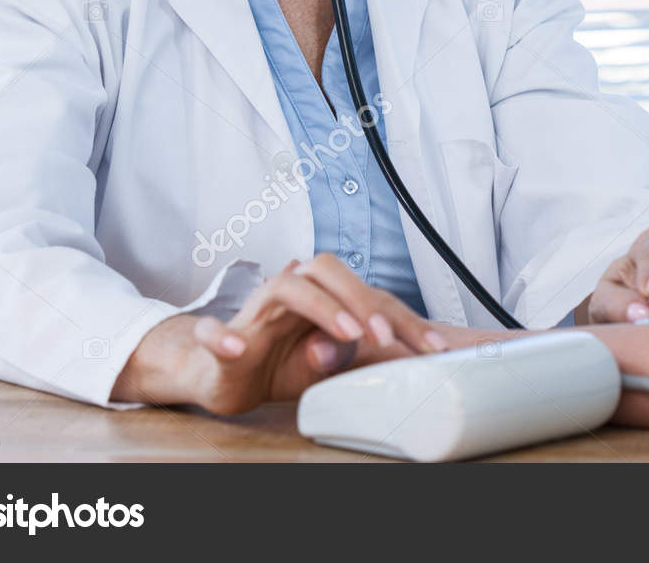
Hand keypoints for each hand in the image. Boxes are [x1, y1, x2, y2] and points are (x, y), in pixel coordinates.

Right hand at [113, 254, 447, 415]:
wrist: (225, 376)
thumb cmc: (283, 363)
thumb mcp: (326, 365)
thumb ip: (346, 355)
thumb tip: (356, 345)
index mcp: (326, 297)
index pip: (369, 297)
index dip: (403, 320)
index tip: (433, 348)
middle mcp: (293, 294)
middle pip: (329, 271)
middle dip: (363, 300)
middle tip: (387, 337)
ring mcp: (256, 314)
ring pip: (286, 287)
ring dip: (321, 307)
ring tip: (348, 335)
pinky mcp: (221, 341)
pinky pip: (214, 333)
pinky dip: (221, 337)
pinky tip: (234, 347)